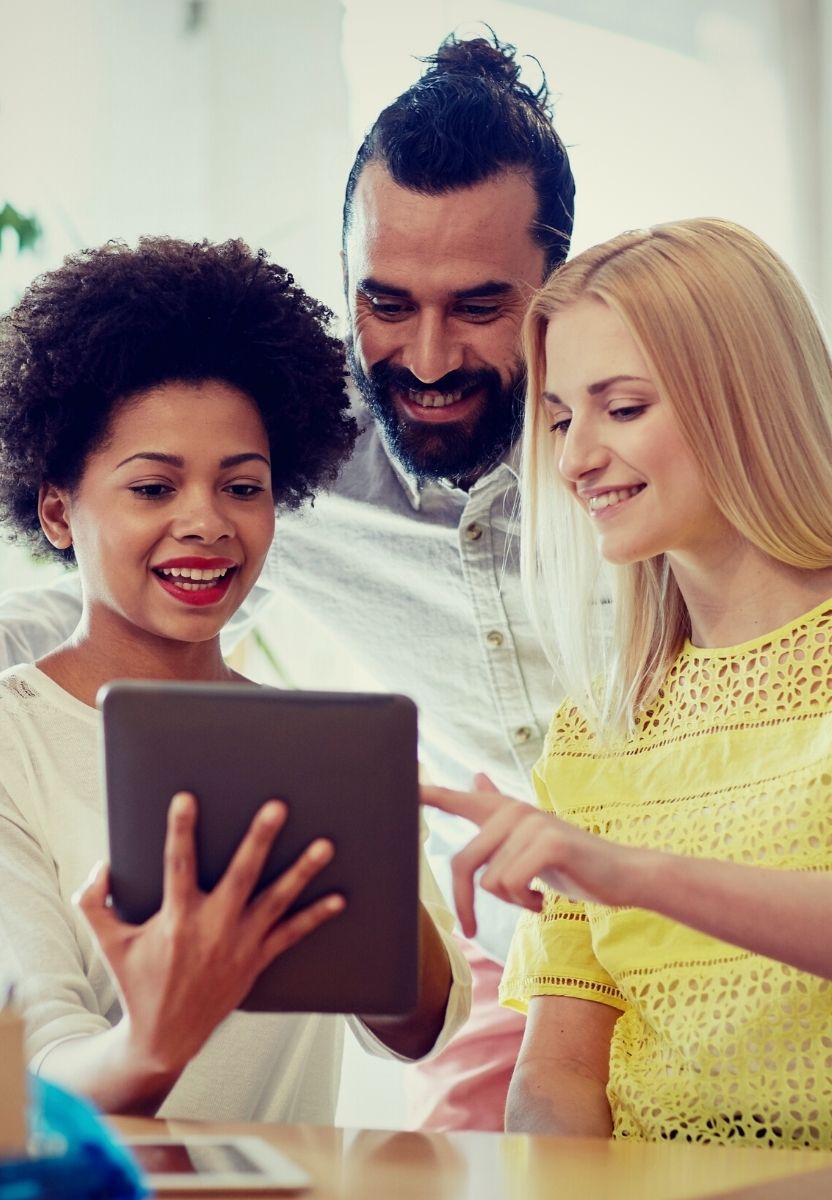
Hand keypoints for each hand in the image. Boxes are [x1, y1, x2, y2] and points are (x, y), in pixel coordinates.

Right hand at [76, 792, 343, 1080]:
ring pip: (276, 901)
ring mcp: (239, 944)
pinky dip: (315, 918)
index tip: (186, 798)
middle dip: (259, 839)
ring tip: (324, 845)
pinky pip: (291, 935)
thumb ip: (95, 902)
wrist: (164, 1038)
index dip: (180, 830)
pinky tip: (338, 899)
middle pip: (241, 875)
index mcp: (176, 919)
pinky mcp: (256, 960)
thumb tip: (102, 865)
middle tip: (277, 807)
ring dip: (302, 872)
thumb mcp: (108, 944)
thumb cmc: (137, 983)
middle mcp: (212, 928)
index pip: (177, 864)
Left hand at [422, 776, 641, 936]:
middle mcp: (514, 810)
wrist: (622, 876)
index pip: (459, 799)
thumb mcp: (530, 838)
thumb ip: (501, 810)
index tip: (402, 787)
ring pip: (491, 882)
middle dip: (466, 904)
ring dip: (513, 902)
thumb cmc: (572, 863)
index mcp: (505, 811)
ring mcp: (532, 823)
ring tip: (536, 896)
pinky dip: (526, 904)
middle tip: (474, 928)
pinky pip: (511, 885)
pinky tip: (545, 902)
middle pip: (463, 863)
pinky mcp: (549, 842)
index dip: (428, 795)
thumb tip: (475, 777)